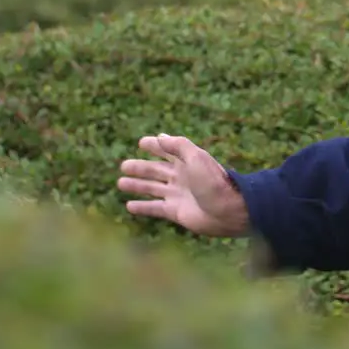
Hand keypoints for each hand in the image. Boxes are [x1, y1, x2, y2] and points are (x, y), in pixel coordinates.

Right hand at [117, 133, 249, 236]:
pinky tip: (129, 206)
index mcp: (188, 161)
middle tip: (123, 165)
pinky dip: (142, 207)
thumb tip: (160, 137)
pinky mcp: (175, 212)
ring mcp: (178, 195)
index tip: (141, 142)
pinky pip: (154, 208)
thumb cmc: (214, 183)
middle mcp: (181, 177)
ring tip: (121, 183)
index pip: (168, 150)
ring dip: (137, 185)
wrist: (228, 211)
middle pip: (156, 170)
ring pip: (152, 188)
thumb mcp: (197, 158)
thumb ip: (179, 146)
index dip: (155, 145)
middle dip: (140, 167)